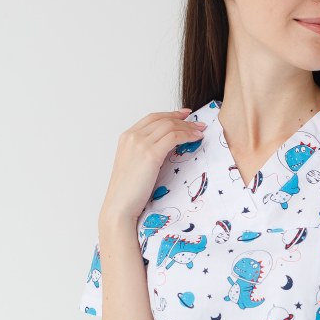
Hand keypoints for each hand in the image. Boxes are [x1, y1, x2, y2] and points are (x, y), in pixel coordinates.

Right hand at [98, 108, 206, 229]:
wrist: (120, 205)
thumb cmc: (128, 192)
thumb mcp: (134, 165)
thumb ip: (144, 152)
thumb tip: (165, 148)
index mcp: (126, 137)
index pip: (152, 118)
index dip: (170, 114)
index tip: (185, 115)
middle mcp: (132, 136)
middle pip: (162, 120)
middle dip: (183, 119)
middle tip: (198, 123)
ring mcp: (140, 144)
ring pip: (169, 126)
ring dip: (188, 127)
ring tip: (200, 131)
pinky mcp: (150, 154)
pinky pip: (174, 137)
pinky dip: (187, 135)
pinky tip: (195, 139)